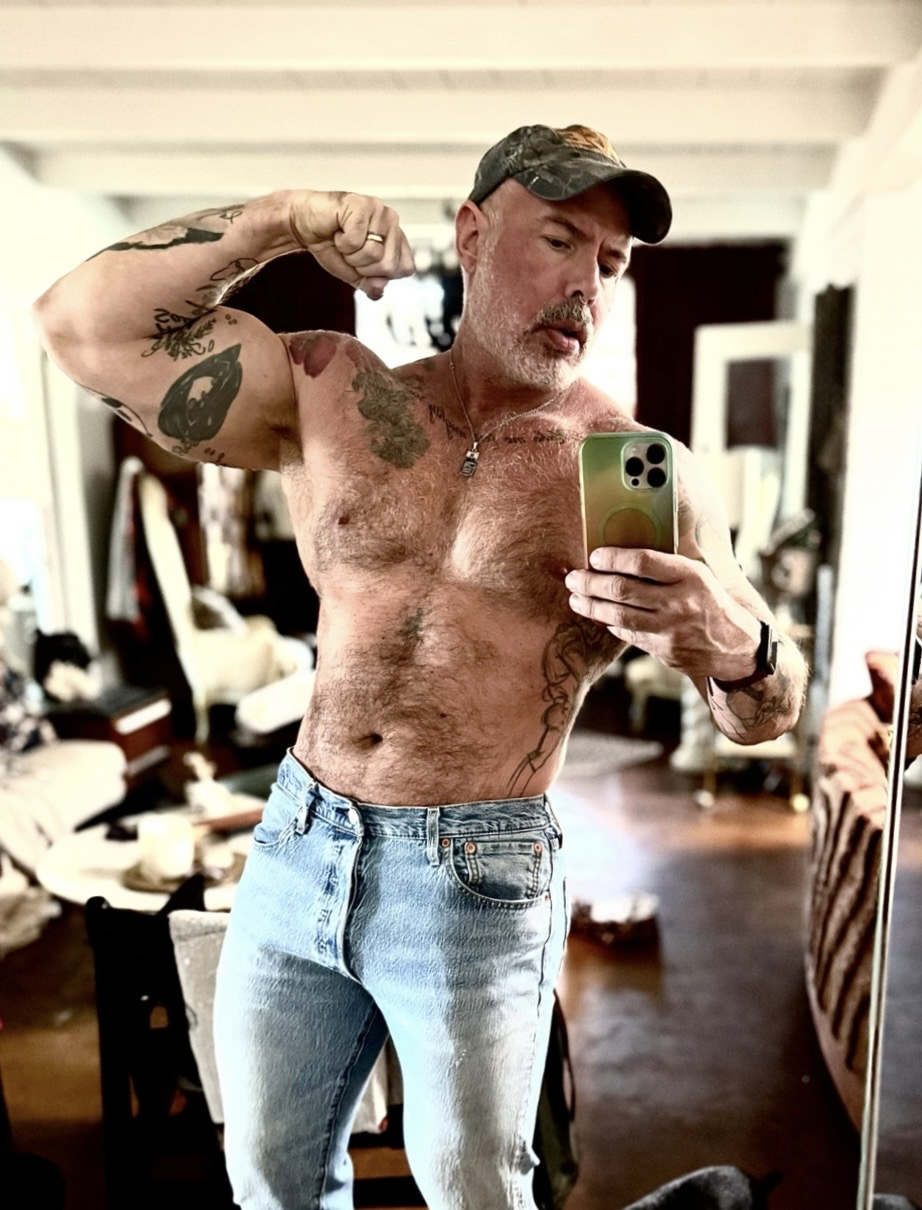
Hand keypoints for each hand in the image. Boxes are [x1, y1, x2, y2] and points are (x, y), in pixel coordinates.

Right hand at [288, 190, 415, 299]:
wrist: (303, 225)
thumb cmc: (330, 245)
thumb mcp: (354, 273)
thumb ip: (371, 284)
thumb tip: (380, 288)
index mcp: (396, 237)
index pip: (406, 268)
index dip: (381, 274)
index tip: (364, 263)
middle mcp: (392, 221)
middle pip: (389, 265)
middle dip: (363, 266)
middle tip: (350, 250)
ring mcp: (379, 210)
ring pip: (372, 253)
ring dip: (350, 254)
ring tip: (342, 239)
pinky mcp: (361, 205)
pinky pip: (355, 241)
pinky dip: (341, 243)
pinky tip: (337, 230)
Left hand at [564, 546, 762, 681]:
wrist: (734, 647)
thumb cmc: (711, 602)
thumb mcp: (699, 575)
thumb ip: (666, 565)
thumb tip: (621, 551)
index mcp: (691, 576)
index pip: (644, 561)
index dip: (614, 557)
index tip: (595, 556)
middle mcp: (680, 602)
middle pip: (623, 590)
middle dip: (591, 582)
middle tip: (574, 577)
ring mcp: (670, 629)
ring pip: (618, 616)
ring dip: (591, 606)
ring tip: (575, 598)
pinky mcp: (663, 650)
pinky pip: (627, 634)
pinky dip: (609, 623)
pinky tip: (597, 615)